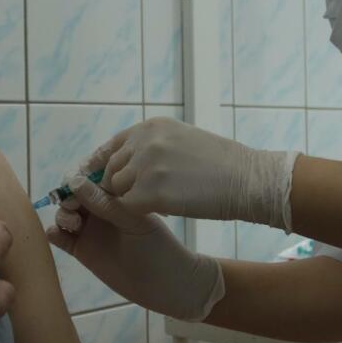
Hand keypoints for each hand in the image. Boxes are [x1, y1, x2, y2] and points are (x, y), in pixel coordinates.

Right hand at [47, 179, 225, 321]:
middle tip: (72, 205)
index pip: (91, 179)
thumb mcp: (132, 221)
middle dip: (67, 196)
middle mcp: (100, 209)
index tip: (72, 182)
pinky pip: (61, 237)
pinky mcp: (81, 249)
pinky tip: (56, 234)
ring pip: (65, 215)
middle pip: (73, 196)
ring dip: (62, 214)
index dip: (78, 178)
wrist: (163, 284)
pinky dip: (54, 233)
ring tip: (74, 224)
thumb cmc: (156, 247)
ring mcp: (90, 229)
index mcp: (116, 196)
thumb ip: (104, 203)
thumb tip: (74, 181)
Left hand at [85, 117, 298, 227]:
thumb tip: (128, 166)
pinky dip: (137, 215)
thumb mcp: (183, 141)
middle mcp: (144, 142)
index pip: (111, 148)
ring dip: (130, 201)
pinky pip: (126, 209)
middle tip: (133, 202)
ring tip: (156, 205)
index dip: (101, 168)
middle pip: (111, 171)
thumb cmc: (223, 165)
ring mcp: (146, 167)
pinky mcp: (150, 193)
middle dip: (117, 188)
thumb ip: (153, 148)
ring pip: (116, 191)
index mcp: (151, 127)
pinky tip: (159, 215)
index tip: (94, 183)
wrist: (247, 180)